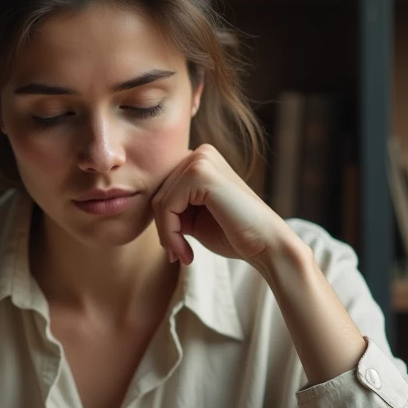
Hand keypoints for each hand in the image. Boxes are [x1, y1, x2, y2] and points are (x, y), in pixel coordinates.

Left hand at [151, 144, 282, 265]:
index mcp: (200, 160)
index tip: (174, 248)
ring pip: (160, 201)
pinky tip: (187, 252)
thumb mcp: (193, 217)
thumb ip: (172, 207)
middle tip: (178, 255)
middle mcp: (200, 153)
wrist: (265, 245)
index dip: (164, 221)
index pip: (162, 189)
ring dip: (166, 235)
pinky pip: (167, 206)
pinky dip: (170, 234)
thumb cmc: (233, 234)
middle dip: (164, 229)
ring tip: (182, 255)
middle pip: (157, 193)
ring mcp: (201, 159)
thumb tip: (141, 206)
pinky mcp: (201, 173)